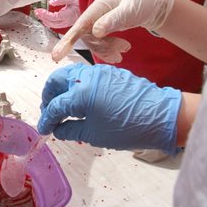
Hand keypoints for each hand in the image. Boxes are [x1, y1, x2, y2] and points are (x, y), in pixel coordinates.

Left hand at [34, 0, 79, 28]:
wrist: (89, 8)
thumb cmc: (82, 2)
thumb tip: (51, 2)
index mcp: (68, 15)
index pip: (53, 17)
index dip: (44, 15)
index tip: (38, 10)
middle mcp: (67, 21)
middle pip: (51, 22)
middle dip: (42, 17)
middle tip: (36, 12)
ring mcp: (66, 24)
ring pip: (53, 25)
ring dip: (45, 20)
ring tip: (39, 14)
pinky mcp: (66, 24)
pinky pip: (55, 25)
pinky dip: (49, 22)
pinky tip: (45, 19)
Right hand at [37, 63, 181, 153]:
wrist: (162, 116)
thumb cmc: (127, 128)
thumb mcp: (94, 134)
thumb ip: (69, 130)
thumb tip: (57, 129)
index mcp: (80, 93)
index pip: (54, 106)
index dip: (47, 119)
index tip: (44, 129)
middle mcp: (85, 76)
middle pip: (56, 81)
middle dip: (49, 97)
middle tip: (50, 113)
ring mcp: (98, 71)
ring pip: (70, 75)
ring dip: (62, 90)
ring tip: (64, 107)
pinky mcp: (109, 72)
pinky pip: (85, 76)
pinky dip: (77, 87)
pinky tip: (81, 102)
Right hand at [51, 0, 174, 61]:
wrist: (154, 3)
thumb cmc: (143, 2)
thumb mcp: (130, 10)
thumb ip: (113, 19)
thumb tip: (95, 31)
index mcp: (99, 7)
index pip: (80, 25)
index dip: (67, 41)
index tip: (56, 56)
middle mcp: (95, 14)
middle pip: (87, 36)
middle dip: (101, 47)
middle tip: (121, 52)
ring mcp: (99, 22)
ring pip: (94, 42)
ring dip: (106, 50)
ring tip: (124, 51)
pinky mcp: (104, 29)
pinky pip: (100, 43)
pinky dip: (108, 51)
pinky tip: (119, 54)